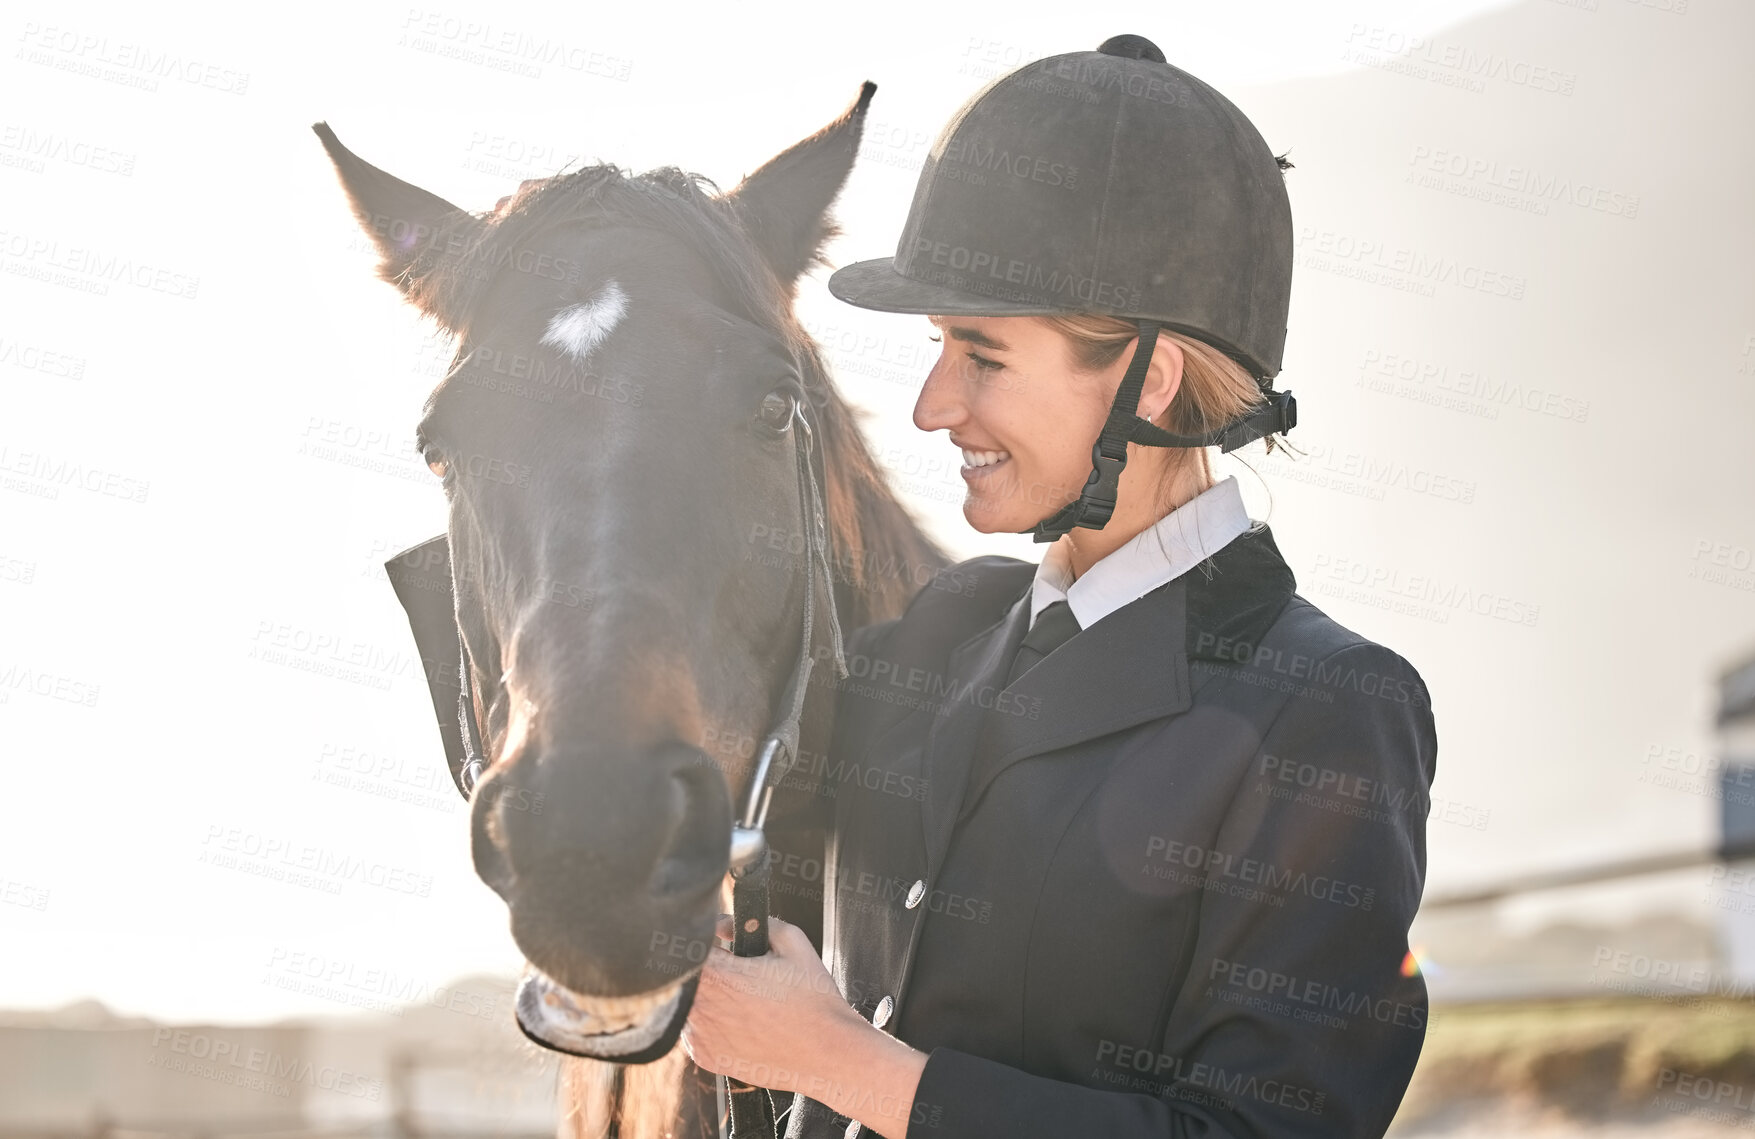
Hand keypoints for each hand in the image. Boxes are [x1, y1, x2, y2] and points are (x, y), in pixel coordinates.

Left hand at [680, 914, 862, 1091]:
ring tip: (740, 997)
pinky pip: (693, 1028)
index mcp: (720, 976)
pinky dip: (709, 1020)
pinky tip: (739, 1020)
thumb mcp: (793, 942)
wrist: (826, 1053)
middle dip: (705, 966)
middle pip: (683, 974)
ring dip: (704, 993)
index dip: (702, 938)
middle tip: (736, 970)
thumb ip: (754, 922)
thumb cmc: (813, 1000)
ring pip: (685, 1001)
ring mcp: (700, 1036)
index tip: (720, 943)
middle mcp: (702, 1007)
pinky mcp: (704, 1056)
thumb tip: (724, 924)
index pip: (687, 946)